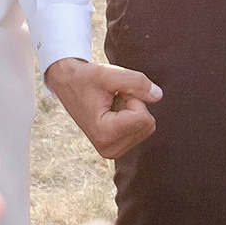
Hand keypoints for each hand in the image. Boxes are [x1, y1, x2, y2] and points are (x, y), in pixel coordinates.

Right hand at [44, 58, 158, 160]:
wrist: (67, 84)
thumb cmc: (85, 78)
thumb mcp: (108, 74)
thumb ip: (136, 82)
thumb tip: (158, 95)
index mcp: (104, 134)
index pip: (143, 117)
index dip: (132, 97)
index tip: (112, 93)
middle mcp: (109, 149)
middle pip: (147, 124)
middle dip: (133, 104)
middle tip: (111, 97)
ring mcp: (113, 151)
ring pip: (147, 126)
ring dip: (132, 109)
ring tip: (110, 103)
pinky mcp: (117, 148)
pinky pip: (142, 129)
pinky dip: (131, 116)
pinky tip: (112, 111)